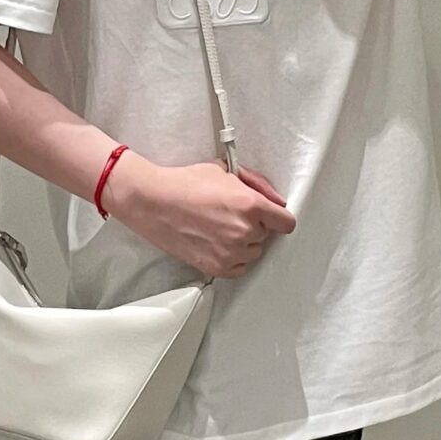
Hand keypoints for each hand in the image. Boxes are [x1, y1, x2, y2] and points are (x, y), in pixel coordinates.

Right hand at [106, 154, 295, 278]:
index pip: (286, 223)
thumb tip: (277, 202)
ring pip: (253, 252)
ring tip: (220, 228)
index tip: (270, 217)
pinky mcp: (217, 267)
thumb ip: (257, 185)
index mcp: (250, 205)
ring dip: (243, 243)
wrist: (153, 202)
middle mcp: (244, 231)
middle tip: (231, 215)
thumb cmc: (185, 183)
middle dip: (254, 225)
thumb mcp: (225, 171)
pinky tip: (216, 243)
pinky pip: (239, 268)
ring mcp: (231, 252)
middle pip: (267, 236)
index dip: (278, 218)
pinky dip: (232, 258)